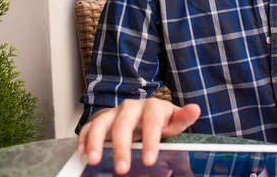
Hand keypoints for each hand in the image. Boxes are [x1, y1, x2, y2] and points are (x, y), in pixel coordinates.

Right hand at [77, 98, 200, 174]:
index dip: (150, 141)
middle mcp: (131, 107)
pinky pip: (89, 126)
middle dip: (122, 147)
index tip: (149, 160)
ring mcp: (115, 112)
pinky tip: (82, 152)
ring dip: (96, 141)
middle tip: (122, 169)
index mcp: (152, 107)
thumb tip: (195, 109)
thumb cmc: (161, 120)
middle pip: (124, 124)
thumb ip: (183, 118)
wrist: (146, 113)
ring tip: (94, 160)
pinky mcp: (101, 119)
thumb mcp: (174, 121)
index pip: (152, 122)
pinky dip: (83, 137)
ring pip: (102, 123)